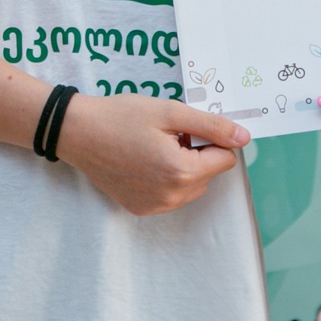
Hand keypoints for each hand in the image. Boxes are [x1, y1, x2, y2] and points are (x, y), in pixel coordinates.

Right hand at [57, 94, 250, 215]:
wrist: (77, 132)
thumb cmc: (121, 117)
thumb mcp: (170, 111)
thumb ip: (211, 125)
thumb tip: (244, 138)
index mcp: (181, 172)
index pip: (226, 159)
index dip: (211, 138)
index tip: (186, 127)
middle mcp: (171, 197)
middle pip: (209, 174)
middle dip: (197, 153)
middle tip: (167, 135)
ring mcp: (154, 207)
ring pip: (192, 187)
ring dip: (183, 167)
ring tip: (154, 147)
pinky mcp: (141, 208)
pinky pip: (171, 195)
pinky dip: (166, 179)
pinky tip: (143, 161)